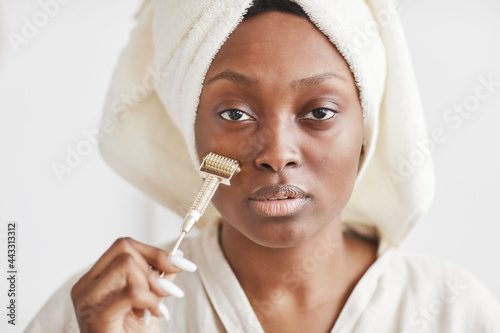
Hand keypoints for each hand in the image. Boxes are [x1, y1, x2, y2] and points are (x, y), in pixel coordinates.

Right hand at [71, 237, 196, 332]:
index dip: (155, 251)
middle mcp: (85, 287)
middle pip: (125, 250)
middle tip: (167, 291)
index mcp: (95, 279)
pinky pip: (131, 292)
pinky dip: (151, 300)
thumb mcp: (150, 301)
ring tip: (159, 306)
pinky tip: (156, 313)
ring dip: (153, 285)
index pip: (123, 246)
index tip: (180, 263)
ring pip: (127, 266)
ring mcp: (87, 302)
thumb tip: (177, 255)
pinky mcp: (96, 318)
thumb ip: (159, 277)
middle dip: (154, 268)